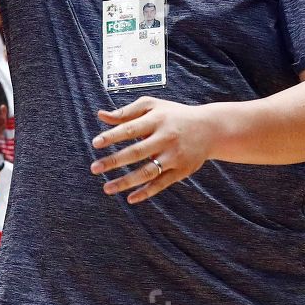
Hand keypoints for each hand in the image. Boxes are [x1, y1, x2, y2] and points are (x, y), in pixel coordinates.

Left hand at [90, 97, 217, 203]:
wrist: (210, 129)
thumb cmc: (174, 115)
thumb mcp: (153, 106)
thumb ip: (127, 112)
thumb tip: (101, 116)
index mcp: (157, 120)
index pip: (131, 129)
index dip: (112, 136)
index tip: (95, 143)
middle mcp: (166, 138)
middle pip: (136, 152)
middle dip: (114, 161)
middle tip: (94, 168)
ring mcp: (174, 156)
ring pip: (147, 172)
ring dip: (125, 182)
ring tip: (106, 188)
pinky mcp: (181, 171)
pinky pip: (161, 184)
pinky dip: (146, 192)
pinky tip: (130, 198)